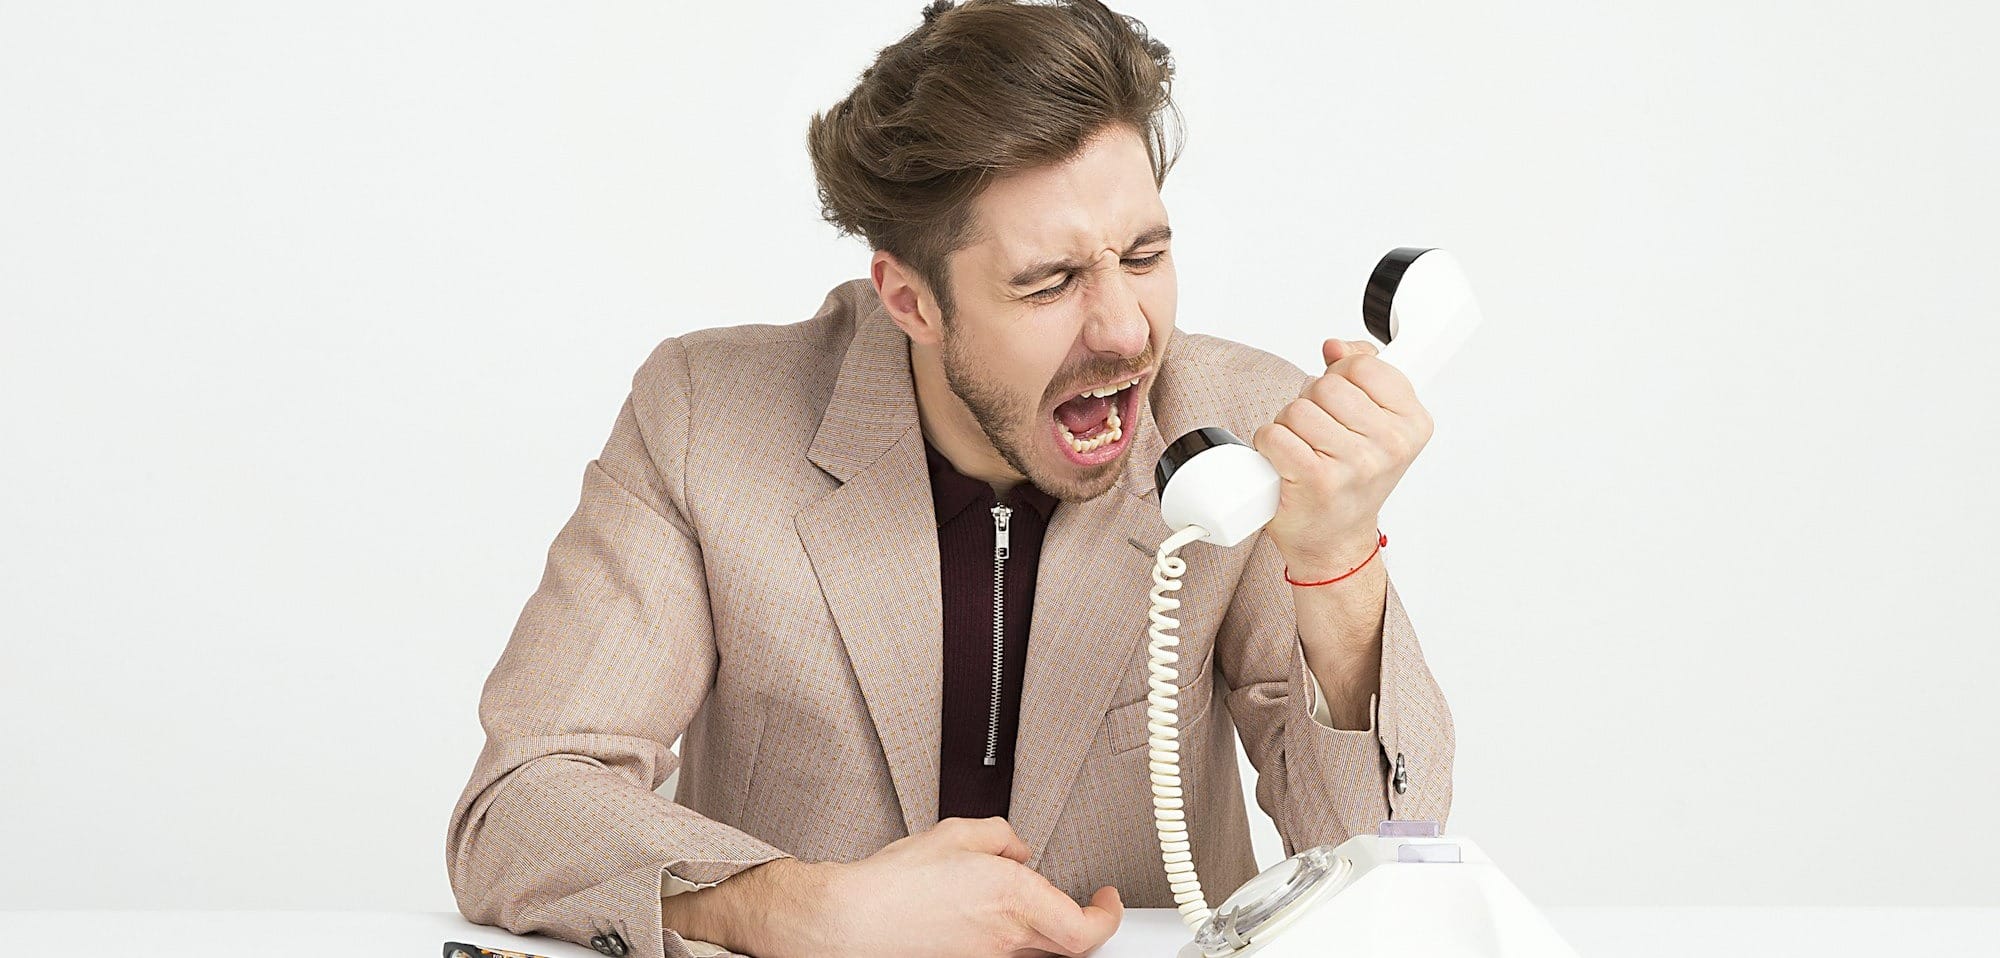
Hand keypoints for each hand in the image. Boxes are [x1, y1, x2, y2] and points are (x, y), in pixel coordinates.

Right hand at [799, 817, 1122, 956]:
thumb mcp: (955, 834)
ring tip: (1015, 904)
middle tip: (1081, 906)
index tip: (1108, 900)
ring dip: (1039, 929)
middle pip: (1069, 946)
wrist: (851, 923)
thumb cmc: (893, 885)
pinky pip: (1004, 953)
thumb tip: (1016, 849)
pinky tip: (979, 918)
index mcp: (1014, 898)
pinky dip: (1005, 936)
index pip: (1087, 927)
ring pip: (1036, 950)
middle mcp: (1008, 938)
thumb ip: (1000, 836)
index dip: (1108, 916)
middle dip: (1080, 923)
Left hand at [1252, 338, 1432, 578]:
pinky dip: (1269, 445)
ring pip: (1296, 410)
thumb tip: (1335, 346)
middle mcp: (1390, 445)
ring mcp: (1355, 464)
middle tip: (1319, 434)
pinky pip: (1275, 435)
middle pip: (1325, 386)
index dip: (1341, 377)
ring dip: (1288, 426)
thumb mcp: (1375, 423)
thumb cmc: (1352, 481)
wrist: (1335, 540)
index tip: (1344, 402)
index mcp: (1412, 423)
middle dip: (1311, 403)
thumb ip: (1363, 372)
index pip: (1363, 365)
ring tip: (1303, 450)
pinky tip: (1285, 462)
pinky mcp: (1317, 480)